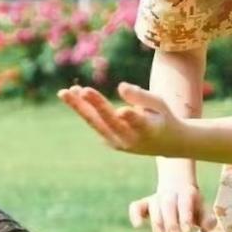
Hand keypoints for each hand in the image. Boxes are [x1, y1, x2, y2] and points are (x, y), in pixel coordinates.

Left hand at [56, 82, 185, 157]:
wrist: (167, 144)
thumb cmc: (163, 117)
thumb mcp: (159, 104)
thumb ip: (141, 96)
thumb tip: (120, 87)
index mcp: (150, 130)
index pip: (139, 123)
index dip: (130, 117)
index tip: (122, 111)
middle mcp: (132, 140)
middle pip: (111, 122)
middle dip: (97, 106)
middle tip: (83, 90)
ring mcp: (119, 144)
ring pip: (97, 123)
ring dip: (80, 107)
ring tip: (64, 92)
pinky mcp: (110, 142)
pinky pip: (95, 123)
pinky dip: (83, 108)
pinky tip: (72, 93)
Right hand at [129, 182, 215, 231]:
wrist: (178, 189)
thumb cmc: (192, 206)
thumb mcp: (201, 211)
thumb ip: (206, 220)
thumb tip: (207, 228)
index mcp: (187, 193)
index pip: (185, 202)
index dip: (185, 216)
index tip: (187, 231)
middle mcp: (170, 194)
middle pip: (168, 204)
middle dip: (170, 221)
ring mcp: (156, 198)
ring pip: (154, 205)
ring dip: (156, 220)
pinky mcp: (144, 204)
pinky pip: (136, 207)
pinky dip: (135, 214)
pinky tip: (138, 225)